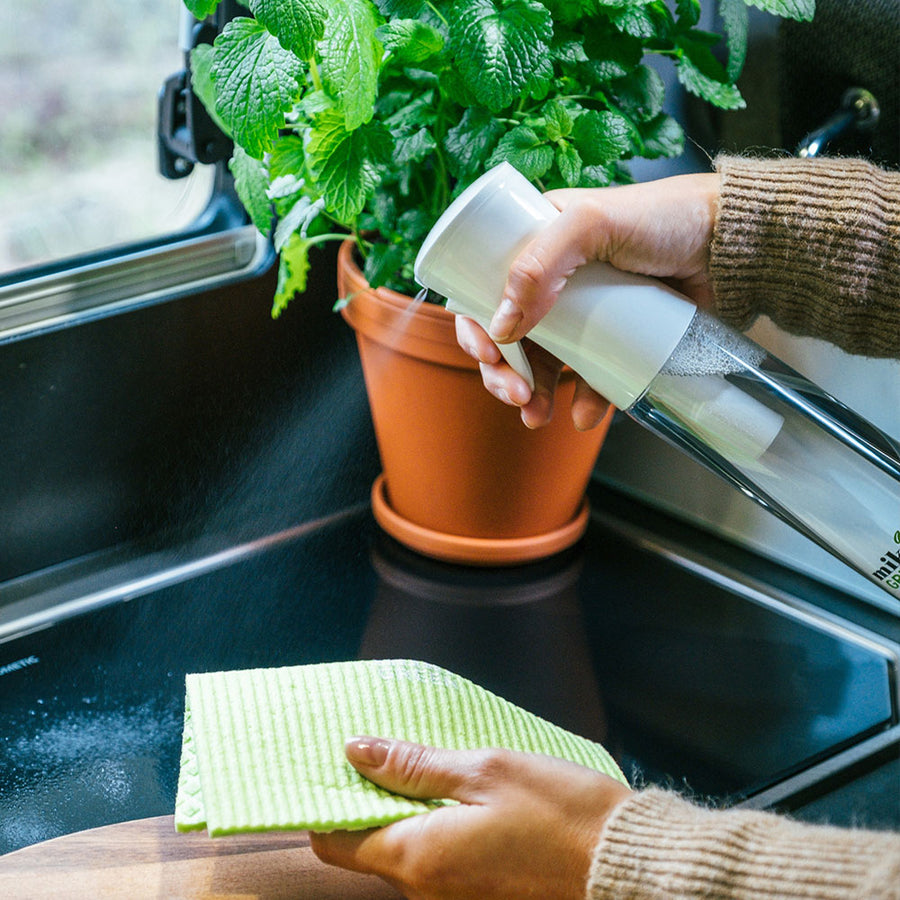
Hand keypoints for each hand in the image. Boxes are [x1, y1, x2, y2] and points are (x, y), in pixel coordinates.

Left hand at [309, 737, 631, 899]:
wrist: (625, 866)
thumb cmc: (561, 813)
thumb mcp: (485, 770)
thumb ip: (414, 765)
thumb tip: (356, 751)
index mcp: (419, 859)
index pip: (335, 841)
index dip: (328, 800)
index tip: (336, 762)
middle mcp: (426, 890)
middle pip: (368, 844)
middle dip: (369, 797)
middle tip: (387, 747)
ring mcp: (453, 898)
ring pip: (403, 849)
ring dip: (406, 808)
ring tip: (429, 761)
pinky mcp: (478, 894)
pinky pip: (435, 860)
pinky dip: (434, 825)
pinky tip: (459, 792)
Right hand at [456, 172, 719, 428]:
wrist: (730, 243)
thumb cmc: (664, 216)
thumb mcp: (592, 223)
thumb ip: (540, 264)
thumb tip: (500, 325)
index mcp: (536, 243)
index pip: (484, 288)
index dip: (475, 325)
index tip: (487, 352)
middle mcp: (553, 280)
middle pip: (509, 335)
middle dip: (502, 372)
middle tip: (514, 394)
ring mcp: (584, 312)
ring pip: (542, 362)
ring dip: (532, 394)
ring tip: (537, 415)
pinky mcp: (614, 339)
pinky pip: (588, 376)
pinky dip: (582, 400)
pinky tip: (583, 415)